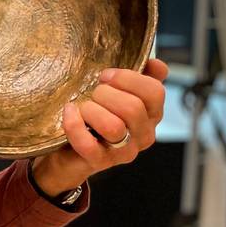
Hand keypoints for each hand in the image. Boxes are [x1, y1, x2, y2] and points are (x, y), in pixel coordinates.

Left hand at [32, 58, 169, 195]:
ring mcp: (123, 151)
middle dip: (105, 93)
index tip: (106, 76)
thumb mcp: (120, 92)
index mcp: (152, 114)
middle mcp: (143, 135)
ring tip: (83, 108)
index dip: (128, 78)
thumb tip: (156, 64)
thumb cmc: (95, 116)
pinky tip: (70, 113)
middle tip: (93, 94)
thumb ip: (141, 76)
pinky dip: (74, 125)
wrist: (69, 151)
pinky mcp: (99, 162)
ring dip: (92, 110)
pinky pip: (87, 144)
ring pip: (114, 126)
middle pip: (133, 107)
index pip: (154, 92)